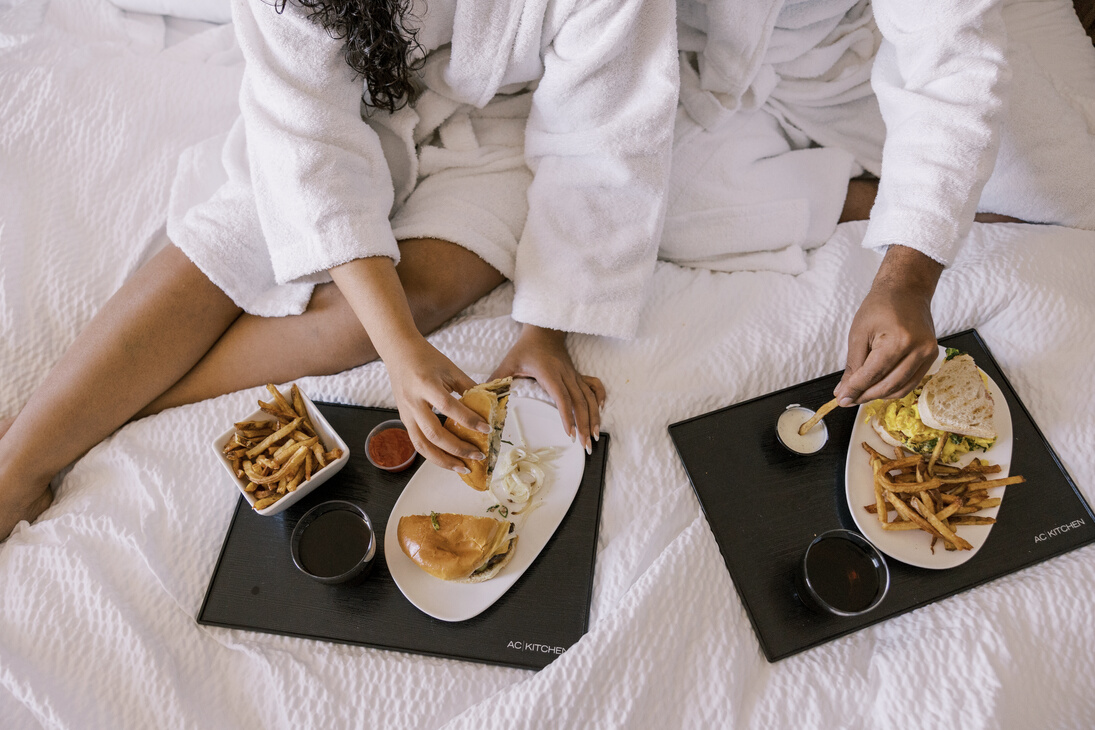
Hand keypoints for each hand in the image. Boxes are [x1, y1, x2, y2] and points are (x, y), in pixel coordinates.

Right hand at [327, 256, 489, 472]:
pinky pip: (418, 443)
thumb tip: (490, 406)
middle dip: (458, 448)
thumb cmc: (427, 358)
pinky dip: (434, 455)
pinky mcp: (404, 420)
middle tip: (478, 455)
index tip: (487, 429)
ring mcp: (406, 413)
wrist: (399, 352)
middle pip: (434, 434)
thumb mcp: (451, 369)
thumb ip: (469, 387)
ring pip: (422, 445)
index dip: (469, 420)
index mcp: (426, 384)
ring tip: (463, 468)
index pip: (449, 407)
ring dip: (443, 460)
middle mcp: (413, 402)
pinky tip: (449, 460)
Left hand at [490, 324, 605, 452]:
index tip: (570, 434)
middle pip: (580, 403)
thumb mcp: (509, 362)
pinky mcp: (578, 375)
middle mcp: (566, 376)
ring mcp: (574, 375)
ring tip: (595, 436)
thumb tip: (480, 394)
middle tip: (585, 445)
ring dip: (594, 417)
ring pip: (590, 397)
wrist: (544, 330)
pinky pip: (594, 386)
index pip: (562, 398)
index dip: (567, 416)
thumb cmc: (526, 347)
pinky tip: (601, 409)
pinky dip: (600, 397)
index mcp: (550, 374)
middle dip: (585, 425)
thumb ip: (497, 379)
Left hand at [834, 245, 943, 405]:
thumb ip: (852, 365)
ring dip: (879, 395)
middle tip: (847, 399)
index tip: (841, 399)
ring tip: (860, 394)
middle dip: (865, 395)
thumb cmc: (880, 306)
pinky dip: (893, 388)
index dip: (855, 389)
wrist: (906, 290)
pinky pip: (911, 382)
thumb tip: (845, 391)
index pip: (873, 374)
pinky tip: (877, 387)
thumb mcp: (858, 333)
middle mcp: (918, 349)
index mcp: (899, 341)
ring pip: (901, 388)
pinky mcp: (931, 356)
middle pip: (889, 385)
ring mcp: (928, 354)